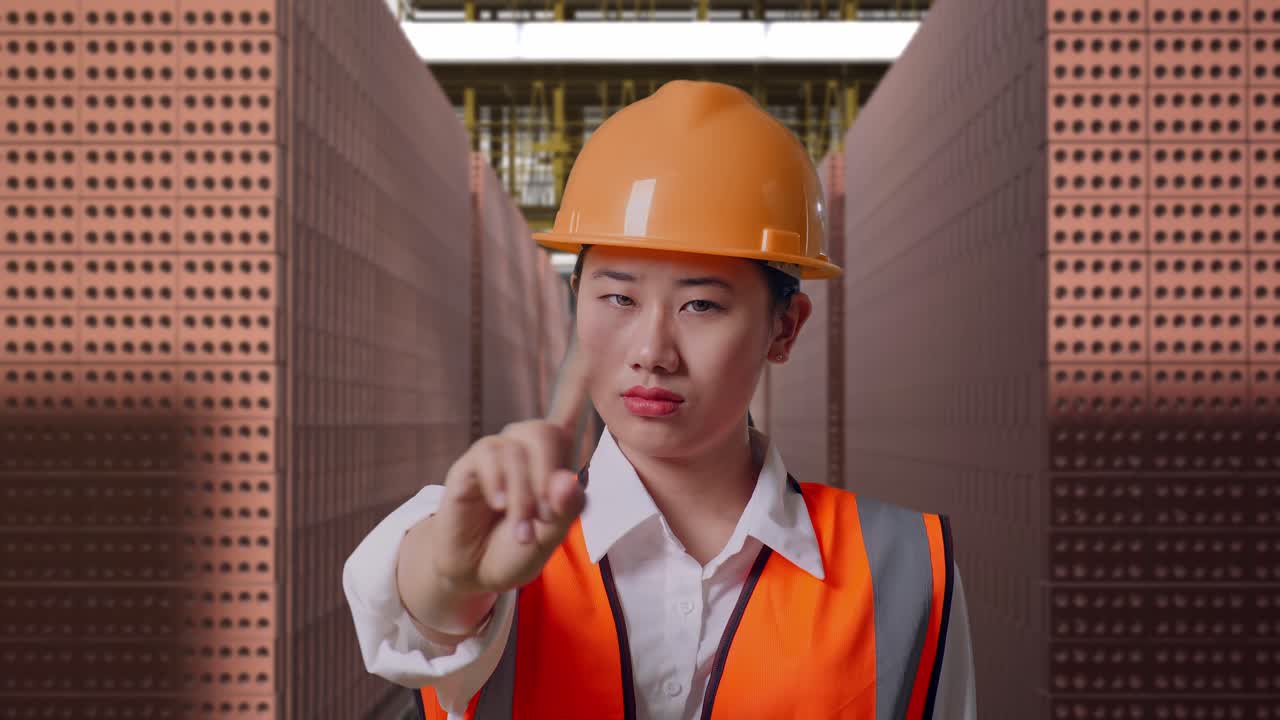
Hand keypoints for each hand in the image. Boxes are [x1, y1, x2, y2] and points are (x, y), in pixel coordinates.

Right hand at [427, 334, 590, 595]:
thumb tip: (568, 479)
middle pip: (543, 431)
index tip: (590, 360)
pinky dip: (501, 482)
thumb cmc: (517, 549)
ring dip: (524, 495)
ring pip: (517, 449)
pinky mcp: (468, 467)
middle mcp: (525, 450)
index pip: (570, 418)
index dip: (579, 385)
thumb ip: (564, 510)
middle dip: (548, 475)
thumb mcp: (549, 537)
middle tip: (544, 518)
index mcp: (553, 462)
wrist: (475, 571)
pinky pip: (489, 455)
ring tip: (522, 532)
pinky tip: (500, 505)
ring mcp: (496, 455)